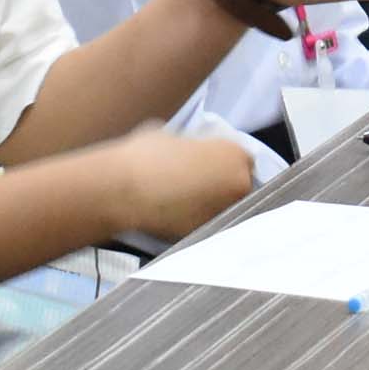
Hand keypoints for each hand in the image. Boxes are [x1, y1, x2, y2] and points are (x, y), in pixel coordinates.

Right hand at [105, 130, 258, 243]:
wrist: (124, 189)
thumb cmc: (145, 155)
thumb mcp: (171, 134)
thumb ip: (189, 143)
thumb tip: (183, 149)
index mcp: (235, 154)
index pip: (244, 159)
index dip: (225, 162)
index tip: (210, 165)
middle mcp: (238, 185)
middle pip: (239, 186)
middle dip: (223, 186)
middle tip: (198, 184)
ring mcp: (224, 212)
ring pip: (225, 208)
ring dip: (211, 205)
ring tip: (185, 201)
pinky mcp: (205, 234)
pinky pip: (206, 225)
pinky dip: (196, 221)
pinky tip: (176, 214)